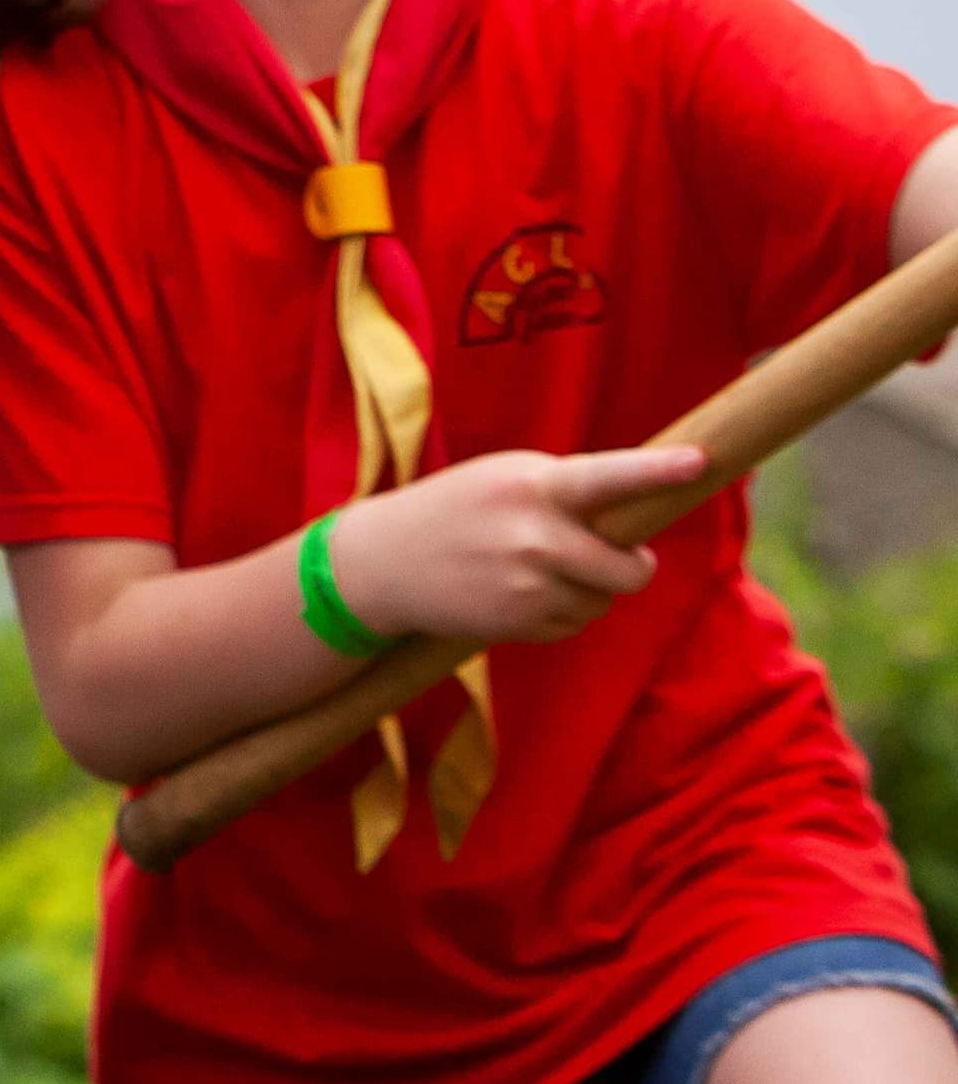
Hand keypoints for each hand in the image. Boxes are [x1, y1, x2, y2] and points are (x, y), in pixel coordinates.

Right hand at [328, 444, 708, 644]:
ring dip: (588, 590)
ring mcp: (529, 586)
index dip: (655, 471)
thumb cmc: (455, 508)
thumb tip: (637, 514)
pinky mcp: (519, 624)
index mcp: (534, 487)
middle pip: (631, 569)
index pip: (606, 477)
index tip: (700, 460)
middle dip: (632, 567)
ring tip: (536, 570)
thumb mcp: (504, 478)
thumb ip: (567, 490)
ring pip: (603, 600)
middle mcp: (537, 538)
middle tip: (621, 556)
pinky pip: (573, 622)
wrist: (382, 564)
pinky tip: (516, 593)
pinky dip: (559, 610)